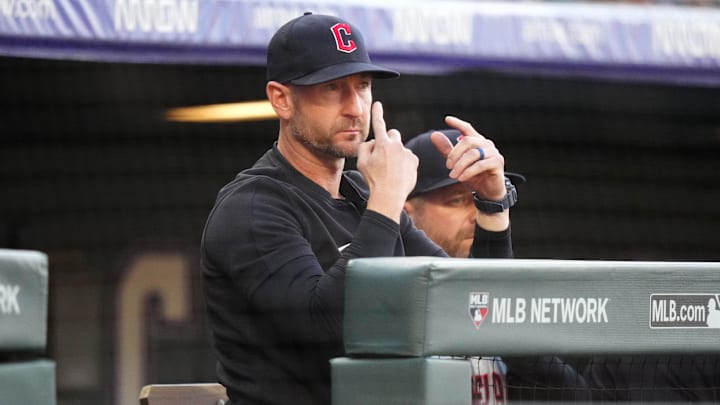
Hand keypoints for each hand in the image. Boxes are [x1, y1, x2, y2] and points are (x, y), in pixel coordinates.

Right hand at [357, 101, 417, 222]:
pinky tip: (398, 173)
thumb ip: (365, 147)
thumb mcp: (361, 163)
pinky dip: (404, 162)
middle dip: (389, 140)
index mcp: (382, 144)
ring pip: (400, 148)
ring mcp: (407, 153)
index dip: (377, 113)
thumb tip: (373, 142)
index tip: (377, 104)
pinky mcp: (414, 161)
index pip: (379, 124)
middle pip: (393, 134)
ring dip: (396, 154)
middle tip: (383, 154)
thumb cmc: (373, 180)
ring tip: (390, 170)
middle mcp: (396, 145)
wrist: (389, 196)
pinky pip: (408, 157)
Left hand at [430, 116, 505, 200]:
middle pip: (467, 141)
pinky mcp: (497, 163)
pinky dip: (468, 172)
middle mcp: (486, 144)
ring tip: (453, 175)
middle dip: (454, 154)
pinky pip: (480, 165)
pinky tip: (461, 178)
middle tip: (448, 166)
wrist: (488, 192)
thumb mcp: (457, 163)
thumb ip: (447, 150)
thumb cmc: (474, 177)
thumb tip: (434, 135)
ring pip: (473, 154)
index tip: (447, 119)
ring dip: (460, 165)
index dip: (458, 123)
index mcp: (477, 142)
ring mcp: (493, 153)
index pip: (467, 129)